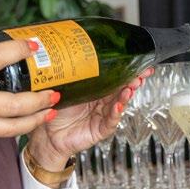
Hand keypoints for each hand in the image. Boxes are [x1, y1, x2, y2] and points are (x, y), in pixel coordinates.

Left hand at [27, 67, 154, 171]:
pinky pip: (110, 122)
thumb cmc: (56, 111)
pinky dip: (115, 114)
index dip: (127, 72)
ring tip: (130, 88)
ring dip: (126, 96)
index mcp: (96, 91)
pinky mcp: (100, 130)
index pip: (114, 79)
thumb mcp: (67, 90)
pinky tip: (118, 106)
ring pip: (118, 105)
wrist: (48, 134)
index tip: (138, 63)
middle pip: (121, 91)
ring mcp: (102, 116)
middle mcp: (102, 103)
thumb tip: (79, 54)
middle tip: (141, 74)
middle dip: (133, 82)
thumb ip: (76, 77)